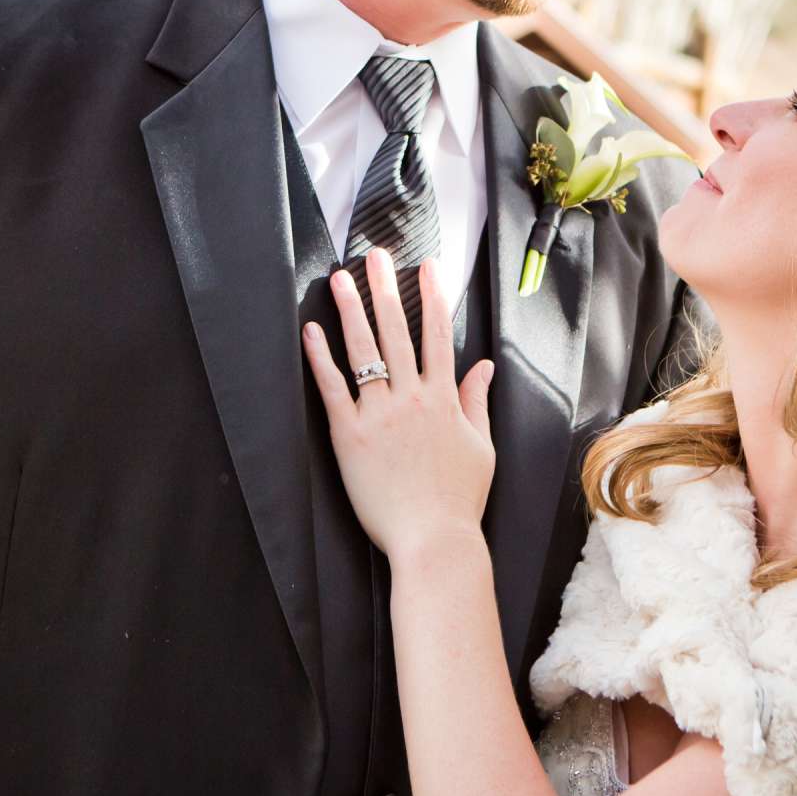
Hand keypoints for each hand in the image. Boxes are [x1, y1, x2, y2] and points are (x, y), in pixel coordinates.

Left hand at [306, 248, 496, 560]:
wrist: (434, 540)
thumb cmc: (459, 499)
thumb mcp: (480, 447)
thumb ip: (477, 402)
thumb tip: (484, 366)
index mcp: (444, 399)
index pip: (437, 335)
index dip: (432, 297)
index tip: (427, 266)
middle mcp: (412, 398)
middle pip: (397, 331)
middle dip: (386, 288)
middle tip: (375, 255)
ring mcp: (379, 415)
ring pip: (364, 352)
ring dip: (352, 310)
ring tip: (340, 279)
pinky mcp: (350, 436)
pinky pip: (333, 389)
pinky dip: (321, 358)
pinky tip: (312, 331)